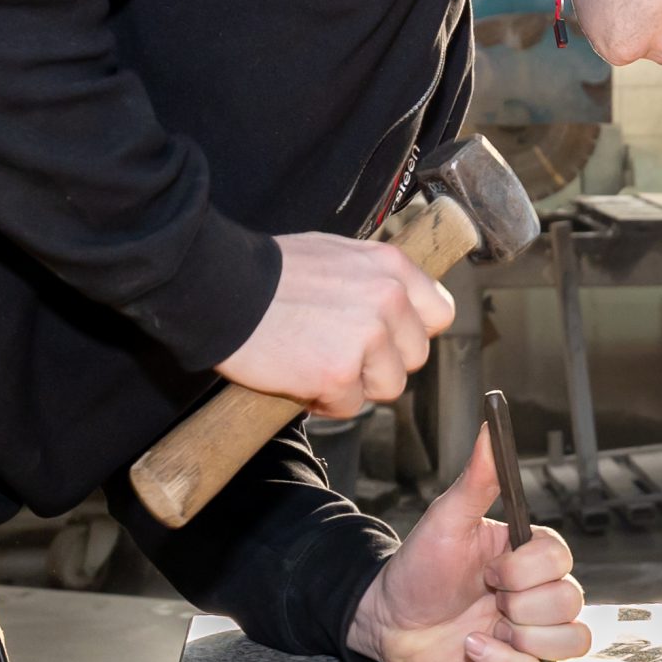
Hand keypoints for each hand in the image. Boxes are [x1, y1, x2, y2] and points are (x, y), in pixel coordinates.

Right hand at [217, 233, 455, 418]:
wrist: (221, 287)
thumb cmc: (271, 272)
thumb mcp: (337, 255)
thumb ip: (375, 280)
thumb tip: (399, 305)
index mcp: (391, 266)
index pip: (440, 313)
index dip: (412, 333)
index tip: (387, 338)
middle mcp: (388, 298)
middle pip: (415, 357)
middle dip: (381, 363)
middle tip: (340, 353)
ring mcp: (367, 337)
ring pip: (388, 386)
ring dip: (355, 384)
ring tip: (316, 363)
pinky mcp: (339, 372)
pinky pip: (348, 406)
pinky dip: (323, 401)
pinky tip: (298, 377)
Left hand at [346, 425, 592, 661]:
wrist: (386, 620)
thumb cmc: (416, 567)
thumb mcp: (446, 520)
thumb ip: (477, 480)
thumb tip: (490, 427)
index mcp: (526, 553)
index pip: (562, 559)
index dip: (527, 569)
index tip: (490, 570)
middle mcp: (536, 591)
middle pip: (570, 601)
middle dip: (520, 605)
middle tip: (484, 597)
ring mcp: (530, 629)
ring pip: (570, 639)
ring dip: (522, 637)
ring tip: (482, 627)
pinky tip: (472, 648)